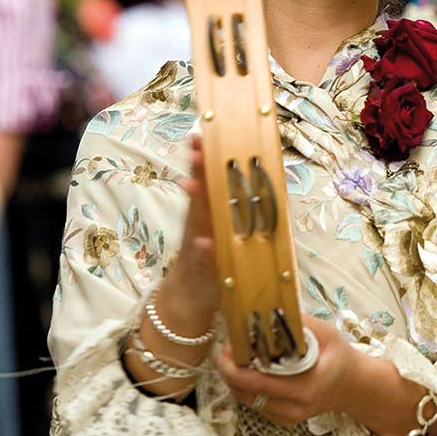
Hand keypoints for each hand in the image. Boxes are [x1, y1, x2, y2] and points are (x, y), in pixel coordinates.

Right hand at [123, 136, 217, 399]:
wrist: (187, 302)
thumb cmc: (211, 262)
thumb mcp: (219, 233)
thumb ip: (226, 209)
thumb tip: (249, 181)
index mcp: (209, 214)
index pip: (209, 181)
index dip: (207, 157)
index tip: (204, 133)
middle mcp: (199, 225)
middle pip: (199, 193)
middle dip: (198, 169)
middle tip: (196, 145)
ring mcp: (195, 246)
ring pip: (196, 220)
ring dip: (195, 202)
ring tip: (192, 182)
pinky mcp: (198, 270)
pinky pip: (202, 259)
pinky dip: (203, 251)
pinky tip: (205, 243)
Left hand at [216, 316, 358, 427]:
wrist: (353, 386)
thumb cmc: (339, 356)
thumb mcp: (325, 333)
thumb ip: (296, 323)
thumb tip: (266, 311)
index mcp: (305, 387)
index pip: (257, 383)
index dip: (233, 367)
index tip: (226, 347)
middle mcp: (293, 408)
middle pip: (245, 393)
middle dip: (229, 369)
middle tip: (227, 347)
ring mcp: (287, 417)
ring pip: (246, 399)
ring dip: (235, 377)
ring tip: (237, 355)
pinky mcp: (282, 419)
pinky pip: (254, 402)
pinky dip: (246, 385)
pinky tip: (251, 368)